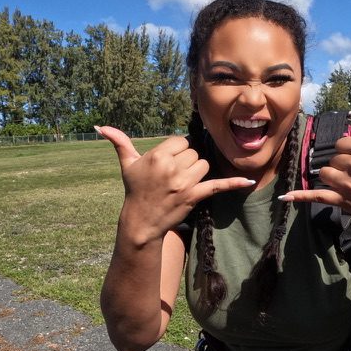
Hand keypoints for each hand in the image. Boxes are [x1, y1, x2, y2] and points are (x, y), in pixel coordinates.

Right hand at [95, 126, 254, 243]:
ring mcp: (184, 183)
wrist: (141, 222)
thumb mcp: (127, 165)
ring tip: (183, 183)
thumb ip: (119, 142)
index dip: (177, 151)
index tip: (169, 163)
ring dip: (198, 172)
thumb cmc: (135, 190)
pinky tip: (249, 181)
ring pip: (204, 165)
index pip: (181, 141)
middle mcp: (171, 167)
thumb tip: (100, 127)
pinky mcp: (194, 196)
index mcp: (157, 155)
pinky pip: (218, 185)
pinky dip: (234, 183)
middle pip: (194, 152)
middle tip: (174, 176)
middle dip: (187, 162)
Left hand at [279, 104, 350, 235]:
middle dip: (342, 167)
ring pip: (326, 174)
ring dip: (332, 178)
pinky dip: (301, 196)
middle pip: (333, 159)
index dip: (347, 152)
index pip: (341, 143)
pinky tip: (285, 196)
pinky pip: (318, 196)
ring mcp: (348, 184)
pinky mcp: (342, 200)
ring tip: (348, 184)